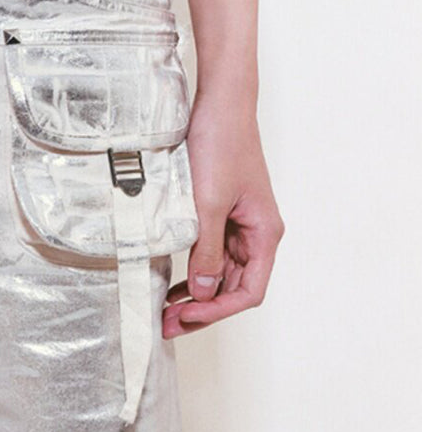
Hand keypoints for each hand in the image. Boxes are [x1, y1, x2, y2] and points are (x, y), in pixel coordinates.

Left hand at [163, 97, 283, 337]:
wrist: (219, 105)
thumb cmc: (221, 146)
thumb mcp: (209, 203)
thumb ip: (206, 250)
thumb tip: (203, 292)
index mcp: (265, 234)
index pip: (248, 292)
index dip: (218, 311)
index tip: (186, 316)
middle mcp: (256, 235)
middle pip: (233, 289)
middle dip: (202, 310)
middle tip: (167, 326)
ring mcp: (239, 226)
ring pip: (220, 275)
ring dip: (196, 296)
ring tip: (165, 313)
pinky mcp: (221, 216)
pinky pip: (210, 255)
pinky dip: (193, 273)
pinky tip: (172, 285)